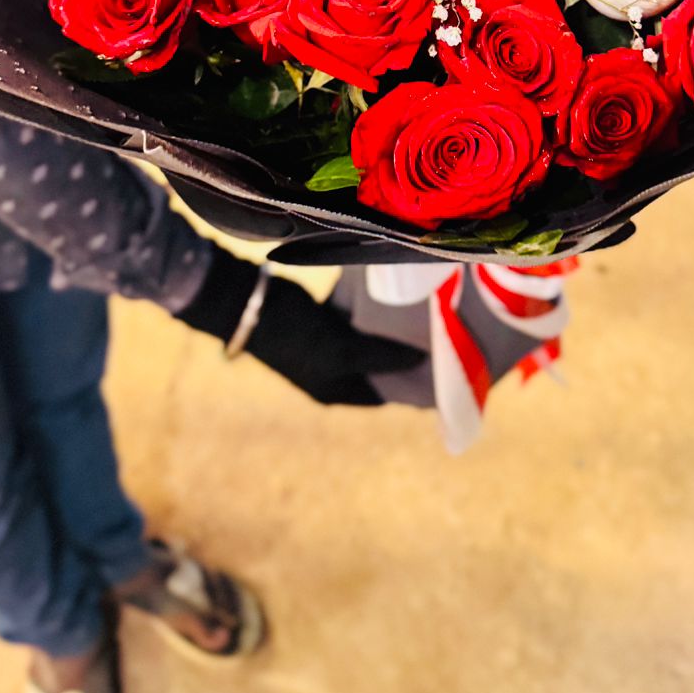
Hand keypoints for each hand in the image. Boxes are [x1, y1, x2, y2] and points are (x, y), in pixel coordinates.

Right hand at [179, 248, 425, 406]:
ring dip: (394, 333)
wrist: (245, 303)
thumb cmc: (296, 334)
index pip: (387, 394)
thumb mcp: (342, 349)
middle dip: (409, 356)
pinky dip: (377, 314)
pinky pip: (360, 322)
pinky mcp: (324, 322)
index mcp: (337, 391)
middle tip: (445, 335)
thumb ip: (382, 356)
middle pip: (382, 369)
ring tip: (429, 315)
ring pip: (372, 343)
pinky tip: (401, 297)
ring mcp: (328, 347)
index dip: (415, 386)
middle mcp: (334, 374)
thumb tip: (423, 360)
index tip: (448, 368)